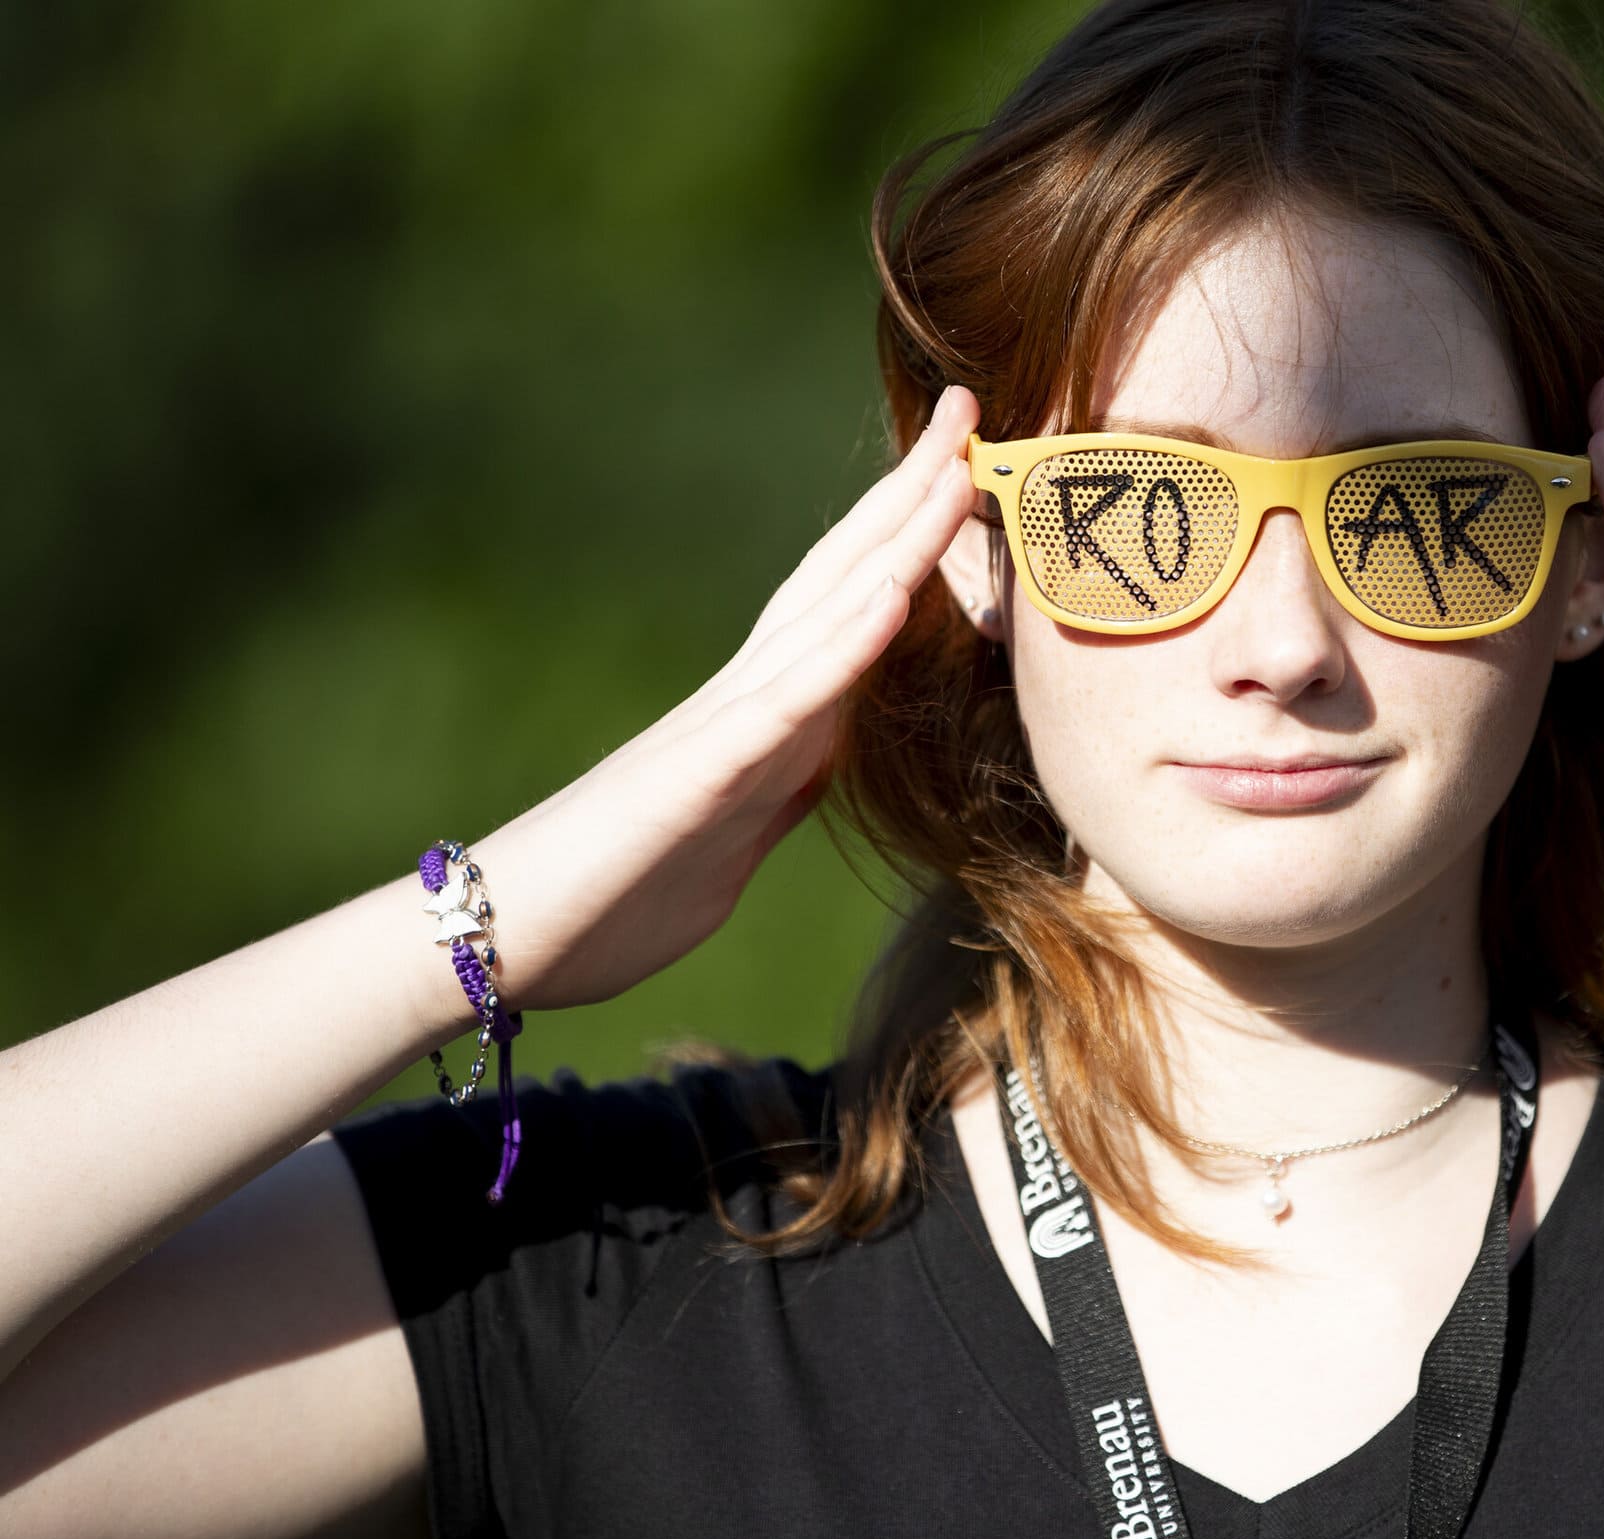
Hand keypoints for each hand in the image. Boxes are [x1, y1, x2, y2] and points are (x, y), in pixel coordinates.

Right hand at [455, 384, 983, 1015]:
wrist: (508, 938)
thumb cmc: (620, 891)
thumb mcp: (738, 830)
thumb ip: (783, 779)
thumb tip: (829, 747)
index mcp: (762, 712)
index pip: (847, 600)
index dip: (909, 534)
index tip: (971, 465)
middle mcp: (745, 695)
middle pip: (842, 574)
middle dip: (911, 497)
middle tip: (971, 410)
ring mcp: (722, 724)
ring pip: (822, 614)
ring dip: (894, 543)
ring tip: (955, 470)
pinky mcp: (701, 773)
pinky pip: (787, 703)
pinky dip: (843, 647)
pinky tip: (892, 596)